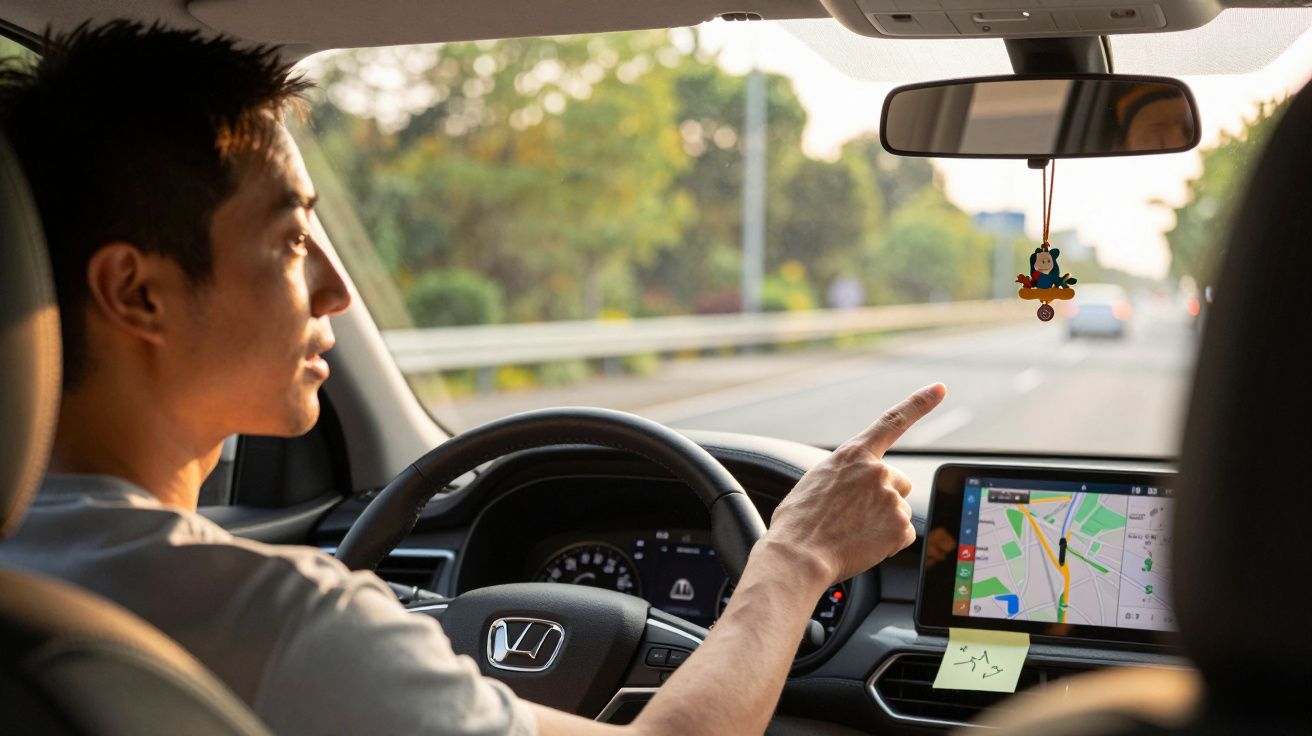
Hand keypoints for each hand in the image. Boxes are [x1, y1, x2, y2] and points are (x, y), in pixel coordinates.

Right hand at [762, 384, 946, 583]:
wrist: (798, 554)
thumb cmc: (799, 522)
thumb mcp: (817, 481)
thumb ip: (846, 474)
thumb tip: (856, 487)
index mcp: (854, 454)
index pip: (893, 421)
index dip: (920, 403)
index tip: (940, 388)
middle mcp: (877, 471)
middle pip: (898, 482)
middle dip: (883, 498)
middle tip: (854, 516)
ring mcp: (891, 498)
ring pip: (898, 510)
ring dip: (882, 522)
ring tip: (852, 532)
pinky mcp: (899, 526)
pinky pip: (903, 534)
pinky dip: (888, 542)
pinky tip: (864, 544)